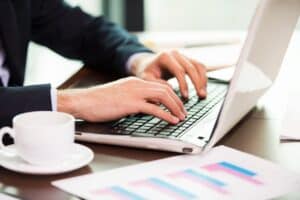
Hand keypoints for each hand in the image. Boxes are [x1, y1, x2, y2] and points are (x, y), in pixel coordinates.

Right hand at [57, 77, 186, 123]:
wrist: (84, 101)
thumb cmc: (98, 101)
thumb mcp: (120, 96)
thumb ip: (134, 99)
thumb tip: (146, 107)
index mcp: (135, 82)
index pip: (160, 85)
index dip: (172, 95)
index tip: (177, 104)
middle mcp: (137, 84)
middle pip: (165, 89)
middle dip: (178, 101)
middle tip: (184, 112)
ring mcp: (134, 92)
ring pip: (163, 96)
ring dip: (175, 107)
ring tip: (182, 117)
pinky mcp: (131, 103)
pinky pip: (154, 108)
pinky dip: (166, 115)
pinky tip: (172, 120)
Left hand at [130, 50, 207, 98]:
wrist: (147, 64)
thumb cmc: (146, 73)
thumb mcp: (146, 79)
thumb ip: (156, 84)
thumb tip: (171, 89)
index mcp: (165, 57)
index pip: (179, 70)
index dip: (184, 84)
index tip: (185, 97)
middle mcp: (176, 53)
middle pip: (191, 67)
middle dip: (197, 83)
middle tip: (201, 96)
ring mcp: (183, 55)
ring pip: (198, 66)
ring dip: (203, 80)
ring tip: (203, 94)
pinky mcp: (188, 59)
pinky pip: (200, 67)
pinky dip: (203, 77)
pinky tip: (202, 88)